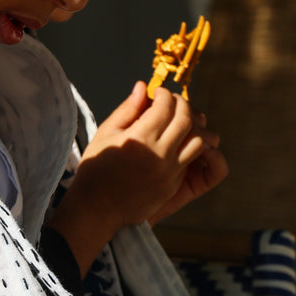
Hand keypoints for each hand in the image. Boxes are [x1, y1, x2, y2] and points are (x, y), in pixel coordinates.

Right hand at [48, 83, 227, 271]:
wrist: (96, 208)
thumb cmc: (96, 169)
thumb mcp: (105, 134)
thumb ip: (127, 110)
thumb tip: (143, 87)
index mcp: (140, 139)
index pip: (166, 106)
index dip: (164, 94)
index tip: (158, 93)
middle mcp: (160, 154)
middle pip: (187, 119)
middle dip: (182, 104)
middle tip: (171, 102)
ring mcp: (170, 171)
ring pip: (199, 139)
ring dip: (193, 126)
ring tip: (180, 122)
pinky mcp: (174, 184)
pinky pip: (193, 159)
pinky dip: (192, 145)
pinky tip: (179, 141)